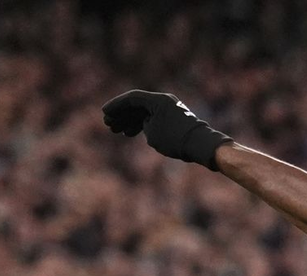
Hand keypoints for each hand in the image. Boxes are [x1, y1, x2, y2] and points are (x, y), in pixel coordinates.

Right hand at [102, 90, 230, 169]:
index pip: (132, 98)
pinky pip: (154, 119)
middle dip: (122, 115)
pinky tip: (132, 133)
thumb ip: (143, 125)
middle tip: (108, 124)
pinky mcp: (175, 119)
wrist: (201, 146)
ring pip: (145, 113)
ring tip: (118, 131)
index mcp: (157, 100)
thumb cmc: (176, 139)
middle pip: (138, 105)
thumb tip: (145, 124)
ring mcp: (170, 110)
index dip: (116, 105)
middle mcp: (164, 101)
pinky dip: (143, 125)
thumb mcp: (152, 134)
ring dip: (131, 121)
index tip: (105, 113)